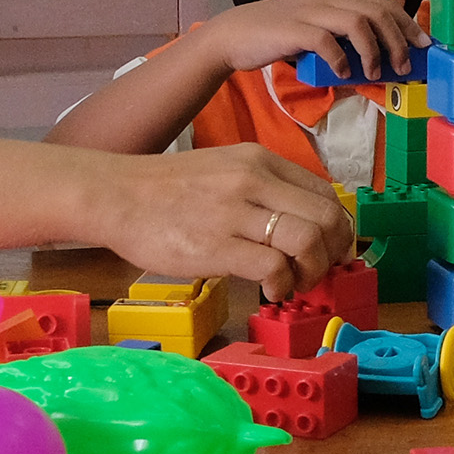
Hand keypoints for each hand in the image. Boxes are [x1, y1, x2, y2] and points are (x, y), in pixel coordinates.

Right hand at [87, 142, 355, 298]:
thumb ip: (263, 189)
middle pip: (326, 218)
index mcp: (260, 161)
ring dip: (312, 272)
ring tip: (293, 284)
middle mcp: (254, 180)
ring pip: (308, 240)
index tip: (328, 252)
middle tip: (315, 274)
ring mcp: (236, 212)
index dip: (337, 230)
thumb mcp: (224, 171)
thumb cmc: (167, 191)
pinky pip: (274, 267)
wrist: (116, 196)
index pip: (325, 195)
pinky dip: (283, 286)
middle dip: (332, 254)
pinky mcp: (217, 245)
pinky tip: (270, 292)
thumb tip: (302, 225)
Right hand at [208, 0, 424, 85]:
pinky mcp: (295, 28)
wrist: (237, 34)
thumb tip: (382, 58)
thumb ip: (348, 35)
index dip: (407, 24)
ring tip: (374, 73)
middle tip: (404, 66)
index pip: (384, 3)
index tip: (422, 45)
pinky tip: (343, 75)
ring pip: (359, 23)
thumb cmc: (282, 34)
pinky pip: (328, 42)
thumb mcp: (321, 27)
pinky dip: (341, 60)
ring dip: (373, 52)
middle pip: (377, 12)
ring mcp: (311, 9)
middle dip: (397, 41)